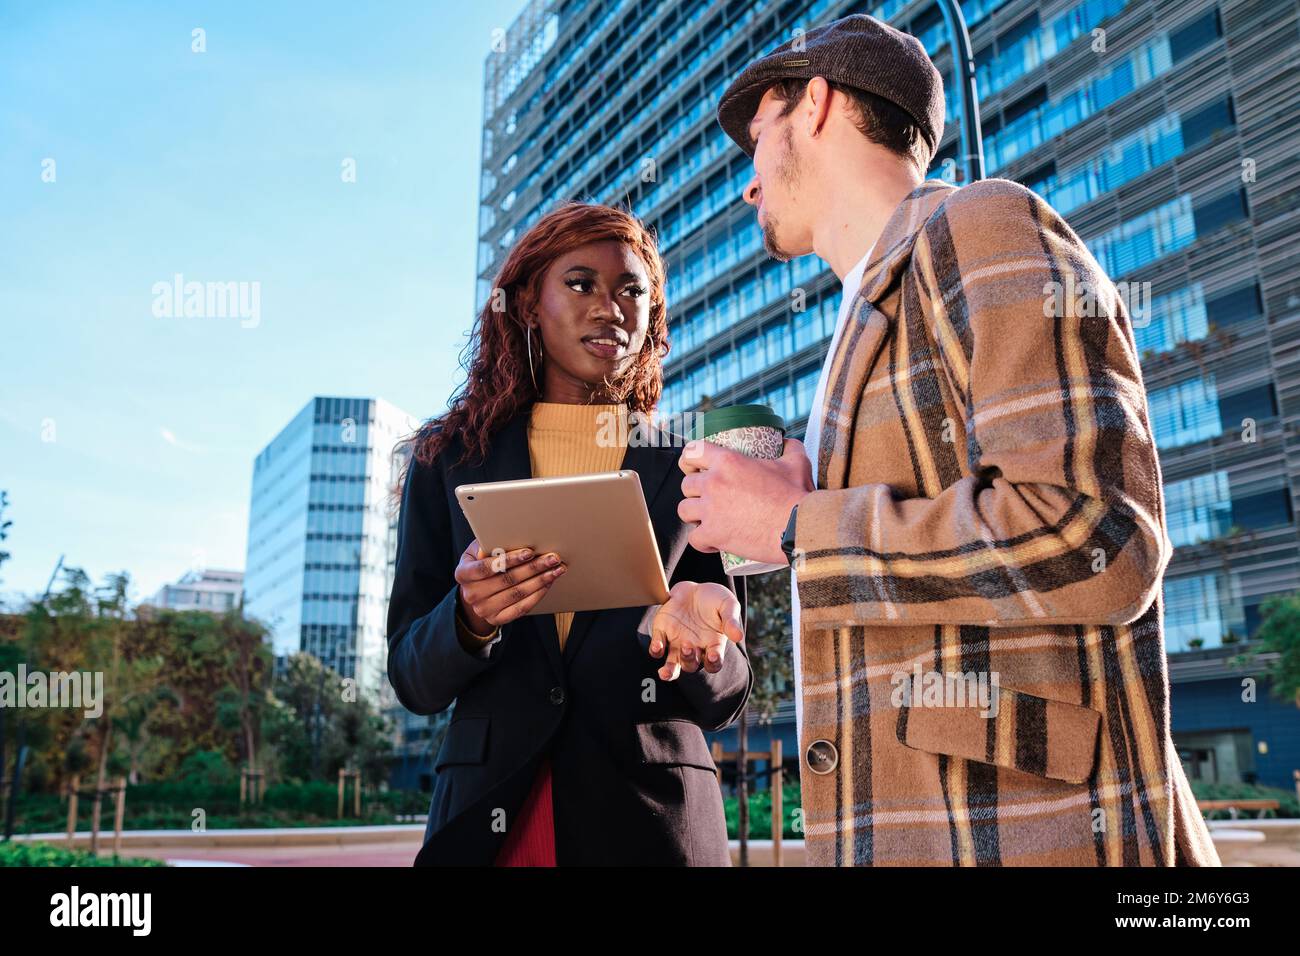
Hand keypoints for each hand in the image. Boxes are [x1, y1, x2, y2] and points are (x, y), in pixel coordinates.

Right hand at [454, 538, 565, 630]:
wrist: (477, 591)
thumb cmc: (481, 562)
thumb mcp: (478, 550)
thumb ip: (488, 544)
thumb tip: (502, 538)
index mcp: (462, 574)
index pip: (486, 567)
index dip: (509, 559)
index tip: (529, 552)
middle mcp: (470, 594)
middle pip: (506, 580)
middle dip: (533, 567)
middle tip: (553, 558)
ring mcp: (483, 609)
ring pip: (517, 594)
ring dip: (540, 580)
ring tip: (556, 569)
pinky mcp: (496, 620)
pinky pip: (521, 608)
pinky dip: (537, 595)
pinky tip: (548, 583)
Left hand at [648, 581, 743, 680]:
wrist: (695, 587)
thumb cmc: (715, 599)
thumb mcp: (728, 605)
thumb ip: (732, 620)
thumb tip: (739, 637)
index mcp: (713, 645)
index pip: (713, 663)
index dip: (713, 662)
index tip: (713, 655)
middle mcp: (694, 648)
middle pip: (690, 666)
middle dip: (688, 660)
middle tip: (688, 646)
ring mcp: (677, 643)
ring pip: (672, 666)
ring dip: (669, 670)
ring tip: (666, 670)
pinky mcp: (662, 632)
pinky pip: (657, 647)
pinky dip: (656, 650)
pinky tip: (658, 647)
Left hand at [677, 438, 813, 565]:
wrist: (799, 527)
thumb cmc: (797, 496)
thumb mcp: (796, 463)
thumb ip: (789, 448)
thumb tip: (787, 442)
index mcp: (728, 462)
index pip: (693, 452)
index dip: (689, 460)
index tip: (693, 467)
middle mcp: (714, 483)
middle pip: (686, 485)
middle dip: (695, 492)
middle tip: (708, 499)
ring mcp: (711, 510)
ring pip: (684, 510)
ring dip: (694, 515)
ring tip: (707, 519)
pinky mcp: (713, 534)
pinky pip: (694, 538)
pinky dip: (702, 542)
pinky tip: (711, 542)